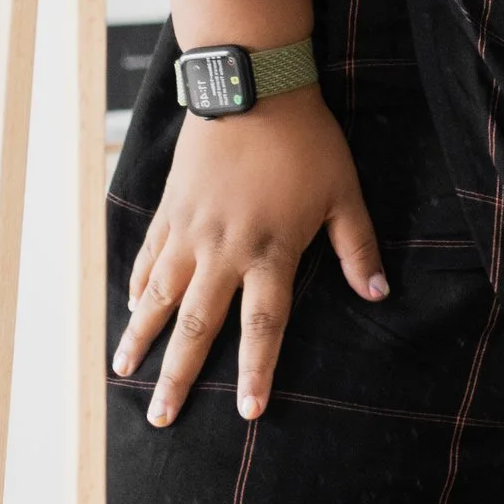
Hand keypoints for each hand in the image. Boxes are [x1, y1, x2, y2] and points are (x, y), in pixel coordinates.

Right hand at [113, 84, 387, 423]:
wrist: (252, 84)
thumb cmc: (306, 139)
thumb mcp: (343, 192)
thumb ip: (357, 247)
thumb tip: (379, 293)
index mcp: (270, 252)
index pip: (262, 327)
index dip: (256, 372)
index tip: (248, 413)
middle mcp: (224, 251)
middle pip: (198, 326)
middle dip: (178, 377)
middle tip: (160, 420)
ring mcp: (191, 230)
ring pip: (160, 297)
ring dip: (141, 338)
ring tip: (125, 374)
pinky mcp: (172, 207)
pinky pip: (150, 255)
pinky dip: (139, 285)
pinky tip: (130, 309)